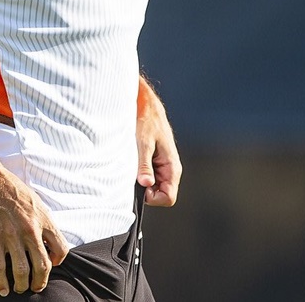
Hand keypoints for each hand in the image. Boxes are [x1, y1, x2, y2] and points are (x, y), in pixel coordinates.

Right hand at [0, 168, 70, 295]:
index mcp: (44, 220)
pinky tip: (3, 289)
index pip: (61, 249)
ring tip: (20, 288)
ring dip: (22, 284)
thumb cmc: (12, 190)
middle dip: (41, 281)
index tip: (51, 264)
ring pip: (22, 270)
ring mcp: (12, 235)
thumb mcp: (36, 202)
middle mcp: (31, 230)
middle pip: (43, 266)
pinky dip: (1, 282)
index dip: (58, 261)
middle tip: (36, 286)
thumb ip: (43, 221)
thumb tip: (47, 239)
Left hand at [137, 78, 181, 206]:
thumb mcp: (143, 143)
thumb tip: (145, 184)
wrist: (146, 106)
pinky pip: (149, 177)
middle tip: (133, 174)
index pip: (168, 198)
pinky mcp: (155, 163)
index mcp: (172, 168)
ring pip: (153, 187)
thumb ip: (145, 165)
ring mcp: (162, 167)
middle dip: (146, 190)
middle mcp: (170, 170)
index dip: (153, 198)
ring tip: (133, 165)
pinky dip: (139, 173)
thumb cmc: (147, 122)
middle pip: (160, 195)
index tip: (139, 185)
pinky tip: (132, 162)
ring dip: (141, 181)